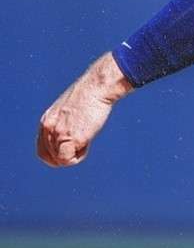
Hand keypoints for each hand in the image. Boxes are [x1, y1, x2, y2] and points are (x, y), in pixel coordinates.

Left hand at [37, 52, 132, 167]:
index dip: (56, 155)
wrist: (97, 87)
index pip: (43, 149)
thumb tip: (72, 131)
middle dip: (65, 157)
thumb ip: (65, 121)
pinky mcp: (71, 138)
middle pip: (49, 157)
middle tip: (80, 147)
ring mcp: (59, 133)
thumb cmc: (89, 95)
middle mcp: (48, 128)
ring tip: (86, 141)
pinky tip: (87, 143)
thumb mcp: (70, 109)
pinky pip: (68, 160)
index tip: (70, 150)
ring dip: (74, 156)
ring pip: (60, 160)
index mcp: (47, 121)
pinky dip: (79, 157)